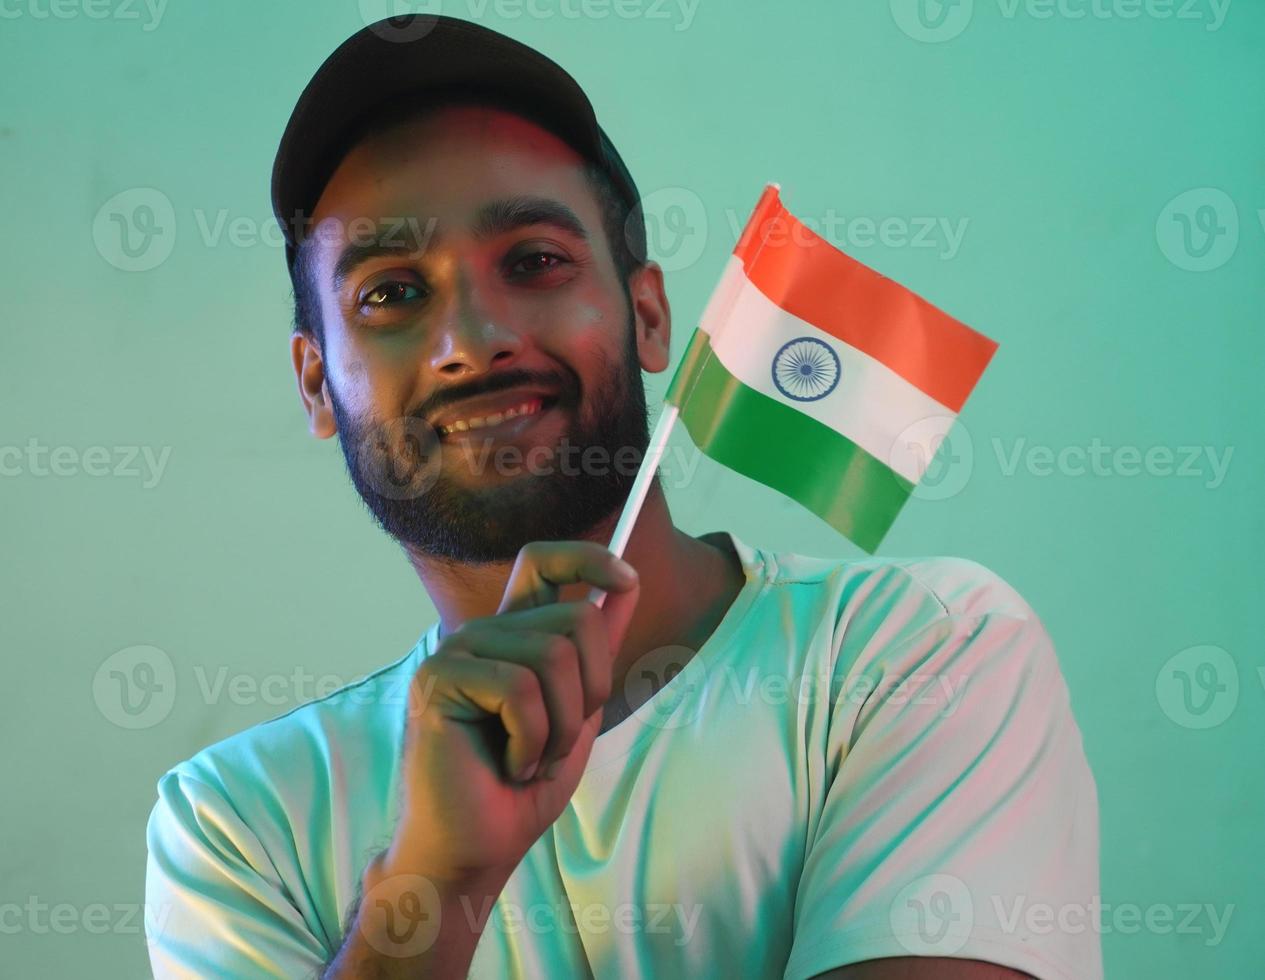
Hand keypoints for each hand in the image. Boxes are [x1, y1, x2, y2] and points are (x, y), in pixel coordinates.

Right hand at [378, 540, 640, 886]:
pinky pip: (522, 691)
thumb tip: (628, 582)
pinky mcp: (439, 678)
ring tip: (531, 759)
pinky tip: (508, 766)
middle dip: (594, 690)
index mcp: (512, 635)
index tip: (628, 580)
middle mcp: (483, 632)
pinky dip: (533, 742)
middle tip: (559, 741)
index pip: (543, 560)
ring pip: (554, 656)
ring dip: (563, 726)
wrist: (476, 848)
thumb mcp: (578, 710)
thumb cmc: (522, 787)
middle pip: (577, 618)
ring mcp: (457, 651)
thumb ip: (597, 650)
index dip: (589, 556)